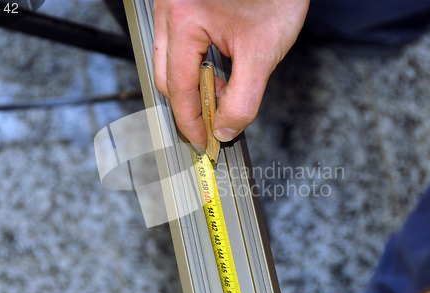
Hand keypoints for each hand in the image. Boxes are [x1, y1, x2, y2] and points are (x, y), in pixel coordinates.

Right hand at [154, 0, 308, 148]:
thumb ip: (243, 100)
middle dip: (192, 104)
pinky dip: (193, 66)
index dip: (192, 123)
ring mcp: (171, 5)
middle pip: (166, 78)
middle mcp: (169, 9)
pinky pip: (176, 47)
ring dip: (193, 86)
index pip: (179, 88)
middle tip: (218, 119)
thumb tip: (224, 129)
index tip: (204, 142)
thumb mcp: (263, 54)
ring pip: (168, 63)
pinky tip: (216, 71)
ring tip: (223, 91)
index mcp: (184, 18)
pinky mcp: (180, 6)